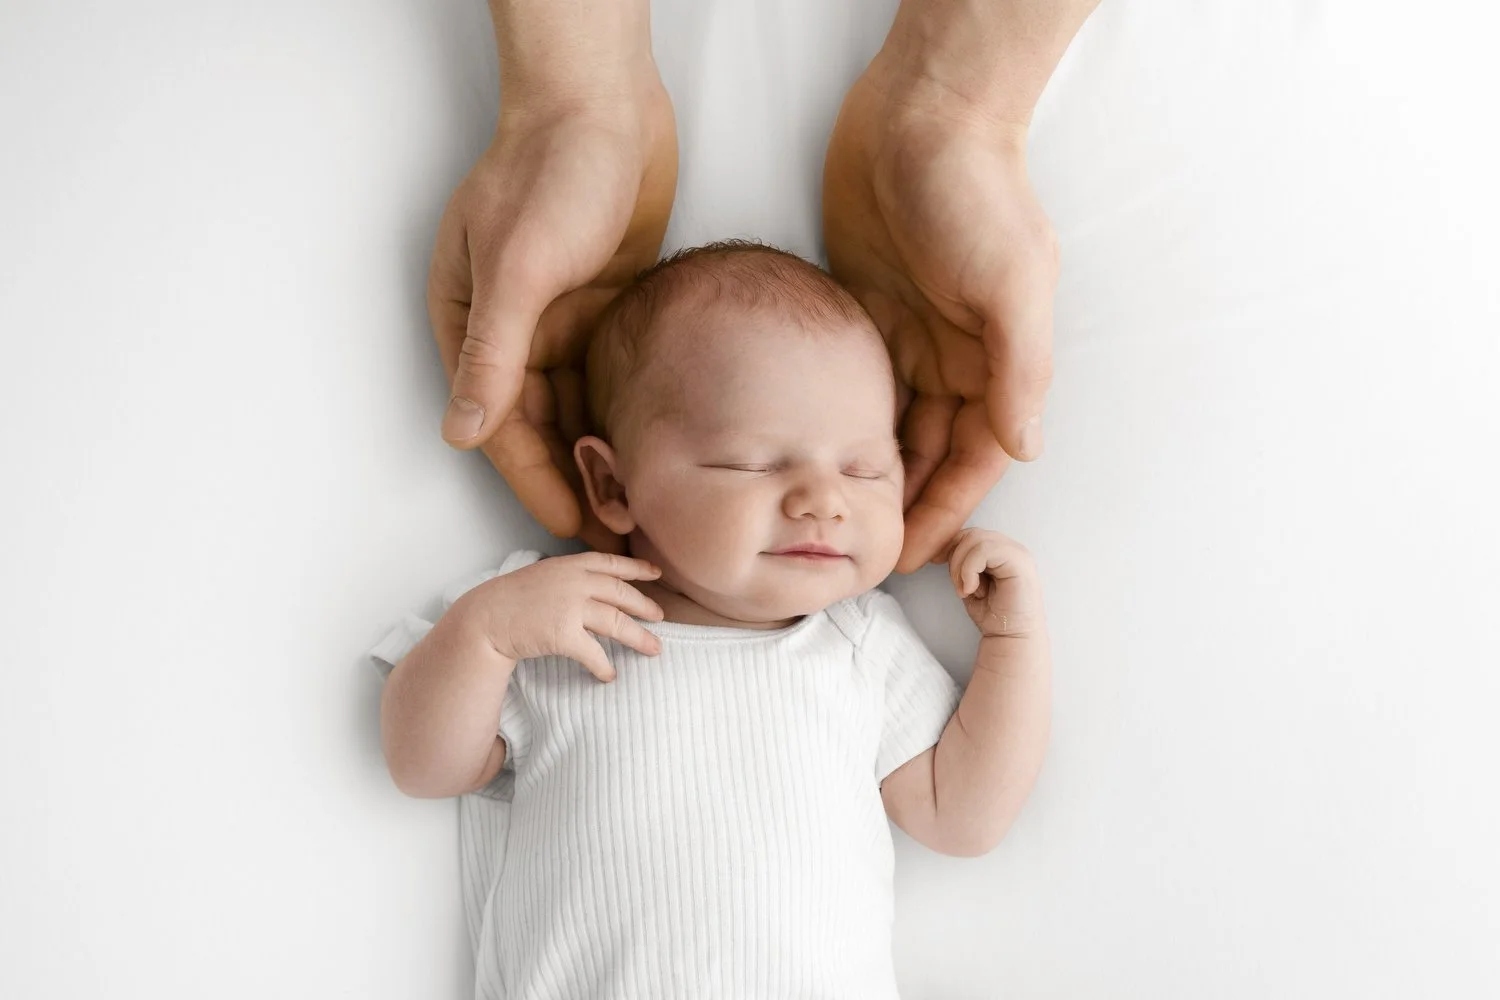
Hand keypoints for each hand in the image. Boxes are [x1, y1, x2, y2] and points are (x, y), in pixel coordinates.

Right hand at [428, 78, 676, 551]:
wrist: (604, 107)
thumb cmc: (552, 173)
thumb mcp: (519, 267)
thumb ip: (494, 353)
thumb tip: (460, 433)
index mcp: (470, 324)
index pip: (498, 424)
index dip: (534, 480)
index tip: (571, 528)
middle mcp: (510, 331)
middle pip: (537, 426)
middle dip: (571, 480)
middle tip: (614, 537)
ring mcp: (556, 320)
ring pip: (574, 407)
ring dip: (599, 454)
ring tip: (637, 507)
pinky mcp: (600, 306)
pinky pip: (607, 376)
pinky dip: (623, 412)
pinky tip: (653, 450)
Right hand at [466, 552, 665, 681]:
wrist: (485, 617)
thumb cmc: (511, 599)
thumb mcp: (544, 575)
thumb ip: (570, 578)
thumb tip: (596, 587)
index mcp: (571, 565)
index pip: (612, 563)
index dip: (637, 568)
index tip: (656, 573)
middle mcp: (575, 582)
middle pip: (621, 594)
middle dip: (645, 606)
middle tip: (660, 617)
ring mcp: (570, 607)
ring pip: (616, 622)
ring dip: (638, 637)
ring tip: (654, 648)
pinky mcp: (563, 633)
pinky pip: (594, 653)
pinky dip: (604, 666)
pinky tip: (610, 675)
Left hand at [824, 63, 1058, 572]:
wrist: (923, 115)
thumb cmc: (974, 193)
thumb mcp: (1009, 283)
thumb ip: (1019, 368)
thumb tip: (1027, 448)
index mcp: (996, 359)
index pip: (975, 456)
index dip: (944, 509)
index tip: (910, 560)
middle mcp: (956, 355)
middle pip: (932, 450)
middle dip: (903, 504)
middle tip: (859, 552)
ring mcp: (910, 332)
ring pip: (892, 422)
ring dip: (868, 469)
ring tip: (832, 518)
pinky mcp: (866, 307)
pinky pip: (856, 381)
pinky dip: (839, 418)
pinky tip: (808, 454)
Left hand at [946, 528, 1044, 638]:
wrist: (1010, 638)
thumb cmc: (992, 614)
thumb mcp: (969, 582)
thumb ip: (962, 562)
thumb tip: (940, 549)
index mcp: (1000, 550)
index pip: (969, 534)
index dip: (950, 547)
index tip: (938, 564)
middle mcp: (1011, 547)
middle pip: (971, 534)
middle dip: (954, 559)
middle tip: (958, 587)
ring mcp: (1017, 553)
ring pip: (976, 539)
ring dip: (961, 567)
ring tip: (966, 590)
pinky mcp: (1020, 562)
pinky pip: (985, 550)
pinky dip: (970, 570)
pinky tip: (974, 590)